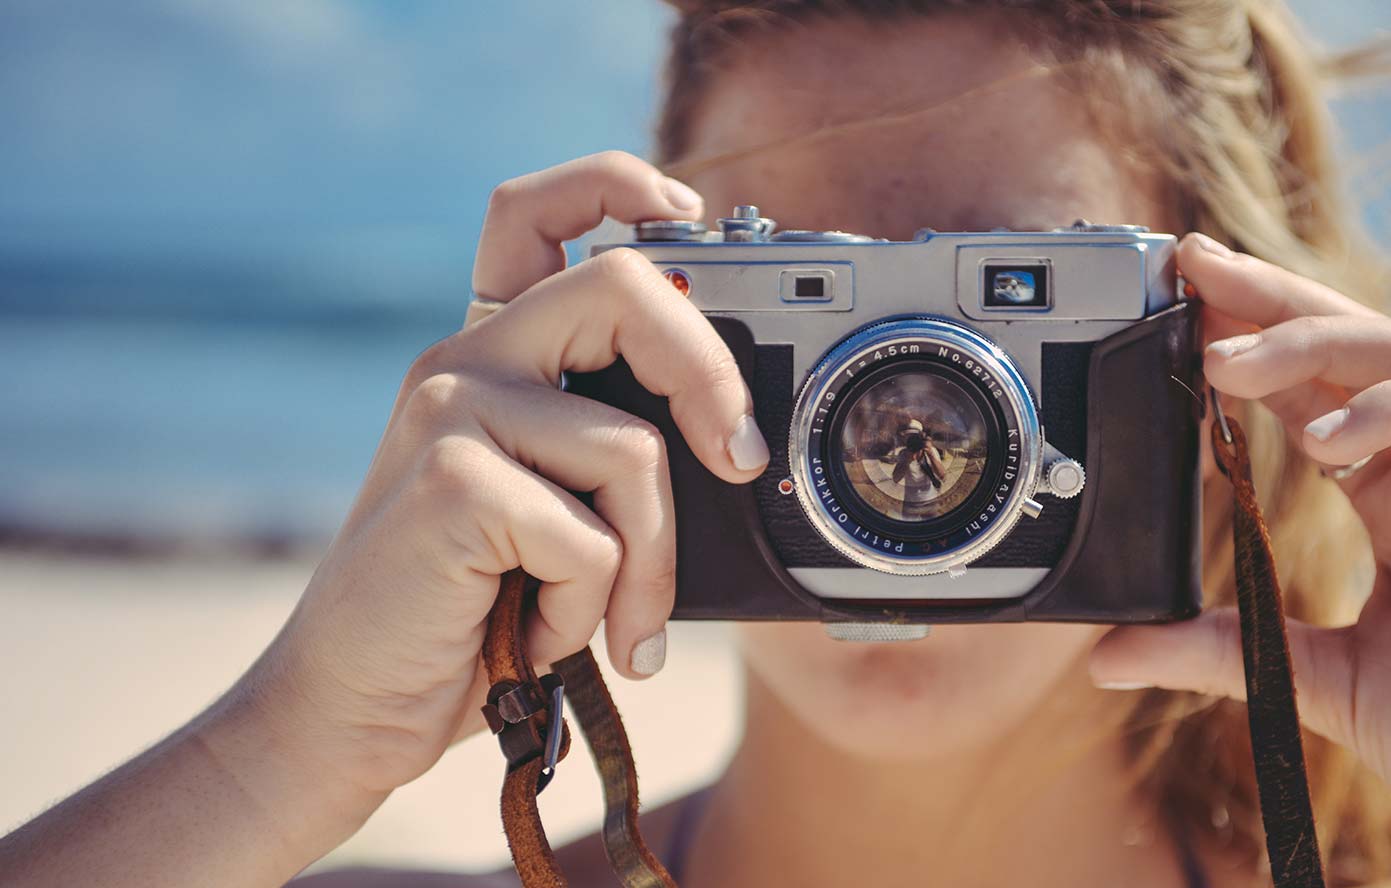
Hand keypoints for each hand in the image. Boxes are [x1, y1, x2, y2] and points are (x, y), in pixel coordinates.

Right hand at [236, 152, 768, 805]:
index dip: (613, 184)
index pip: (531, 214)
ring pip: (632, 450)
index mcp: (487, 358)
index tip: (684, 213)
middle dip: (710, 373)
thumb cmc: (469, 614)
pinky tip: (535, 634)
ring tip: (606, 620)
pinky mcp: (451, 483)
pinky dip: (590, 611)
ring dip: (648, 564)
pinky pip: (592, 538)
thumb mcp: (549, 514)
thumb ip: (607, 454)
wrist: (352, 708)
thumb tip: (737, 443)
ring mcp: (449, 414)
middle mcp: (462, 363)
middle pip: (621, 286)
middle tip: (741, 461)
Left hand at [1090, 234, 1390, 884]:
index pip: (1311, 393)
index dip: (1247, 344)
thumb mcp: (1327, 688)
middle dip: (1270, 301)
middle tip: (1188, 264)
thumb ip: (1227, 654)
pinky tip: (1325, 438)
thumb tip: (1110, 655)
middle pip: (1351, 349)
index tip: (1170, 308)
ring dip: (1315, 342)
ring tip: (1227, 356)